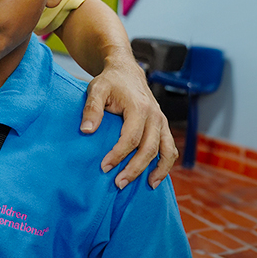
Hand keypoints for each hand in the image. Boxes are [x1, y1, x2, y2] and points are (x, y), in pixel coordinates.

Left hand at [83, 58, 177, 189]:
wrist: (126, 71)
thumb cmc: (110, 81)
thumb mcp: (96, 89)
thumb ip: (92, 108)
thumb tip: (86, 130)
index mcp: (139, 107)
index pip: (131, 138)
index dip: (118, 155)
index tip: (104, 167)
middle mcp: (154, 115)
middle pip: (149, 148)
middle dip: (135, 169)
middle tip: (118, 183)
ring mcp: (161, 121)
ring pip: (165, 150)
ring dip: (157, 170)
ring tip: (147, 186)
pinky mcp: (163, 125)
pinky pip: (170, 148)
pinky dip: (166, 164)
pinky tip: (155, 177)